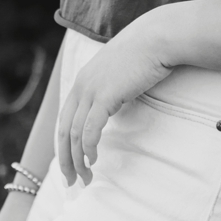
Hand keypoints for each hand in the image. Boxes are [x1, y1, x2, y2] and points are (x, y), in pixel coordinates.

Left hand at [54, 18, 175, 186]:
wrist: (157, 38)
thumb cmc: (145, 56)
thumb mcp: (121, 74)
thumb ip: (112, 91)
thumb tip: (114, 109)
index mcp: (83, 82)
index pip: (65, 119)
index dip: (64, 145)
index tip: (69, 165)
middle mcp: (81, 86)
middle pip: (64, 130)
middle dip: (65, 159)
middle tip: (71, 182)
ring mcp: (91, 90)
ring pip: (75, 133)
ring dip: (78, 159)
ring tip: (86, 178)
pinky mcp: (105, 96)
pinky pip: (90, 129)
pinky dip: (89, 148)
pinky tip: (93, 160)